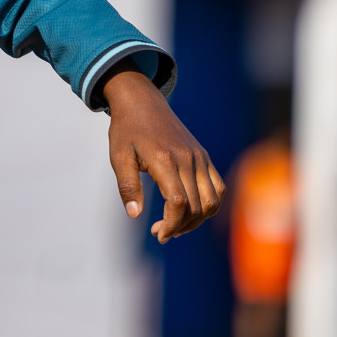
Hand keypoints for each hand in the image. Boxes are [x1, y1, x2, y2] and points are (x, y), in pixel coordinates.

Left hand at [100, 65, 224, 242]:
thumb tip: (135, 215)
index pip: (178, 202)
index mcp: (164, 160)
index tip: (158, 234)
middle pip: (197, 206)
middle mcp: (187, 159)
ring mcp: (199, 158)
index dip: (172, 224)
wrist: (142, 102)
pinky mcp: (204, 156)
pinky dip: (210, 204)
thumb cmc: (126, 130)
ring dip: (198, 220)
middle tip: (160, 232)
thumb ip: (127, 186)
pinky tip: (190, 211)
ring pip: (212, 200)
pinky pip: (218, 187)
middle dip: (180, 227)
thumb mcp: (118, 156)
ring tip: (175, 225)